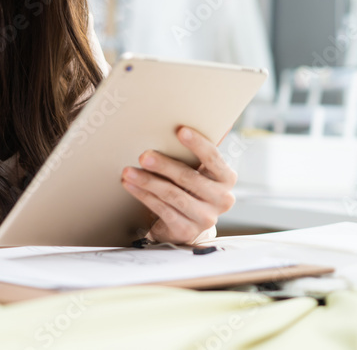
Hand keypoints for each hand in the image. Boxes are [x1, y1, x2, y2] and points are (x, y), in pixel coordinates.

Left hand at [121, 126, 237, 243]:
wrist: (187, 223)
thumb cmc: (190, 188)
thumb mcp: (198, 171)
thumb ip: (195, 153)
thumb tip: (181, 125)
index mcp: (226, 178)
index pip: (213, 158)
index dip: (197, 144)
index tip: (180, 131)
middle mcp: (222, 199)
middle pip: (189, 178)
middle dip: (164, 165)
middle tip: (144, 156)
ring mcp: (205, 217)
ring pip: (173, 195)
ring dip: (148, 182)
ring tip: (129, 172)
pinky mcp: (187, 230)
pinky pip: (163, 210)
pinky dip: (144, 196)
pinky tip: (132, 186)